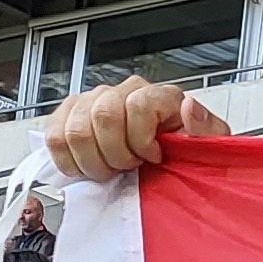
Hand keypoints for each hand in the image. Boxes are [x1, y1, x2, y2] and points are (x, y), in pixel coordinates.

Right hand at [43, 79, 222, 179]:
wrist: (161, 168)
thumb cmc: (182, 158)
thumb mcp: (208, 149)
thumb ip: (206, 129)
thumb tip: (190, 108)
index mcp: (158, 96)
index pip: (138, 105)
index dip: (141, 140)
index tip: (152, 158)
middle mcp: (123, 92)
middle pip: (103, 115)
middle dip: (115, 154)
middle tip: (128, 168)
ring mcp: (93, 101)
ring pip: (75, 129)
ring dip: (93, 160)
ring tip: (110, 169)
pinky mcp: (69, 117)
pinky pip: (55, 136)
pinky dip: (69, 160)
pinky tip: (88, 166)